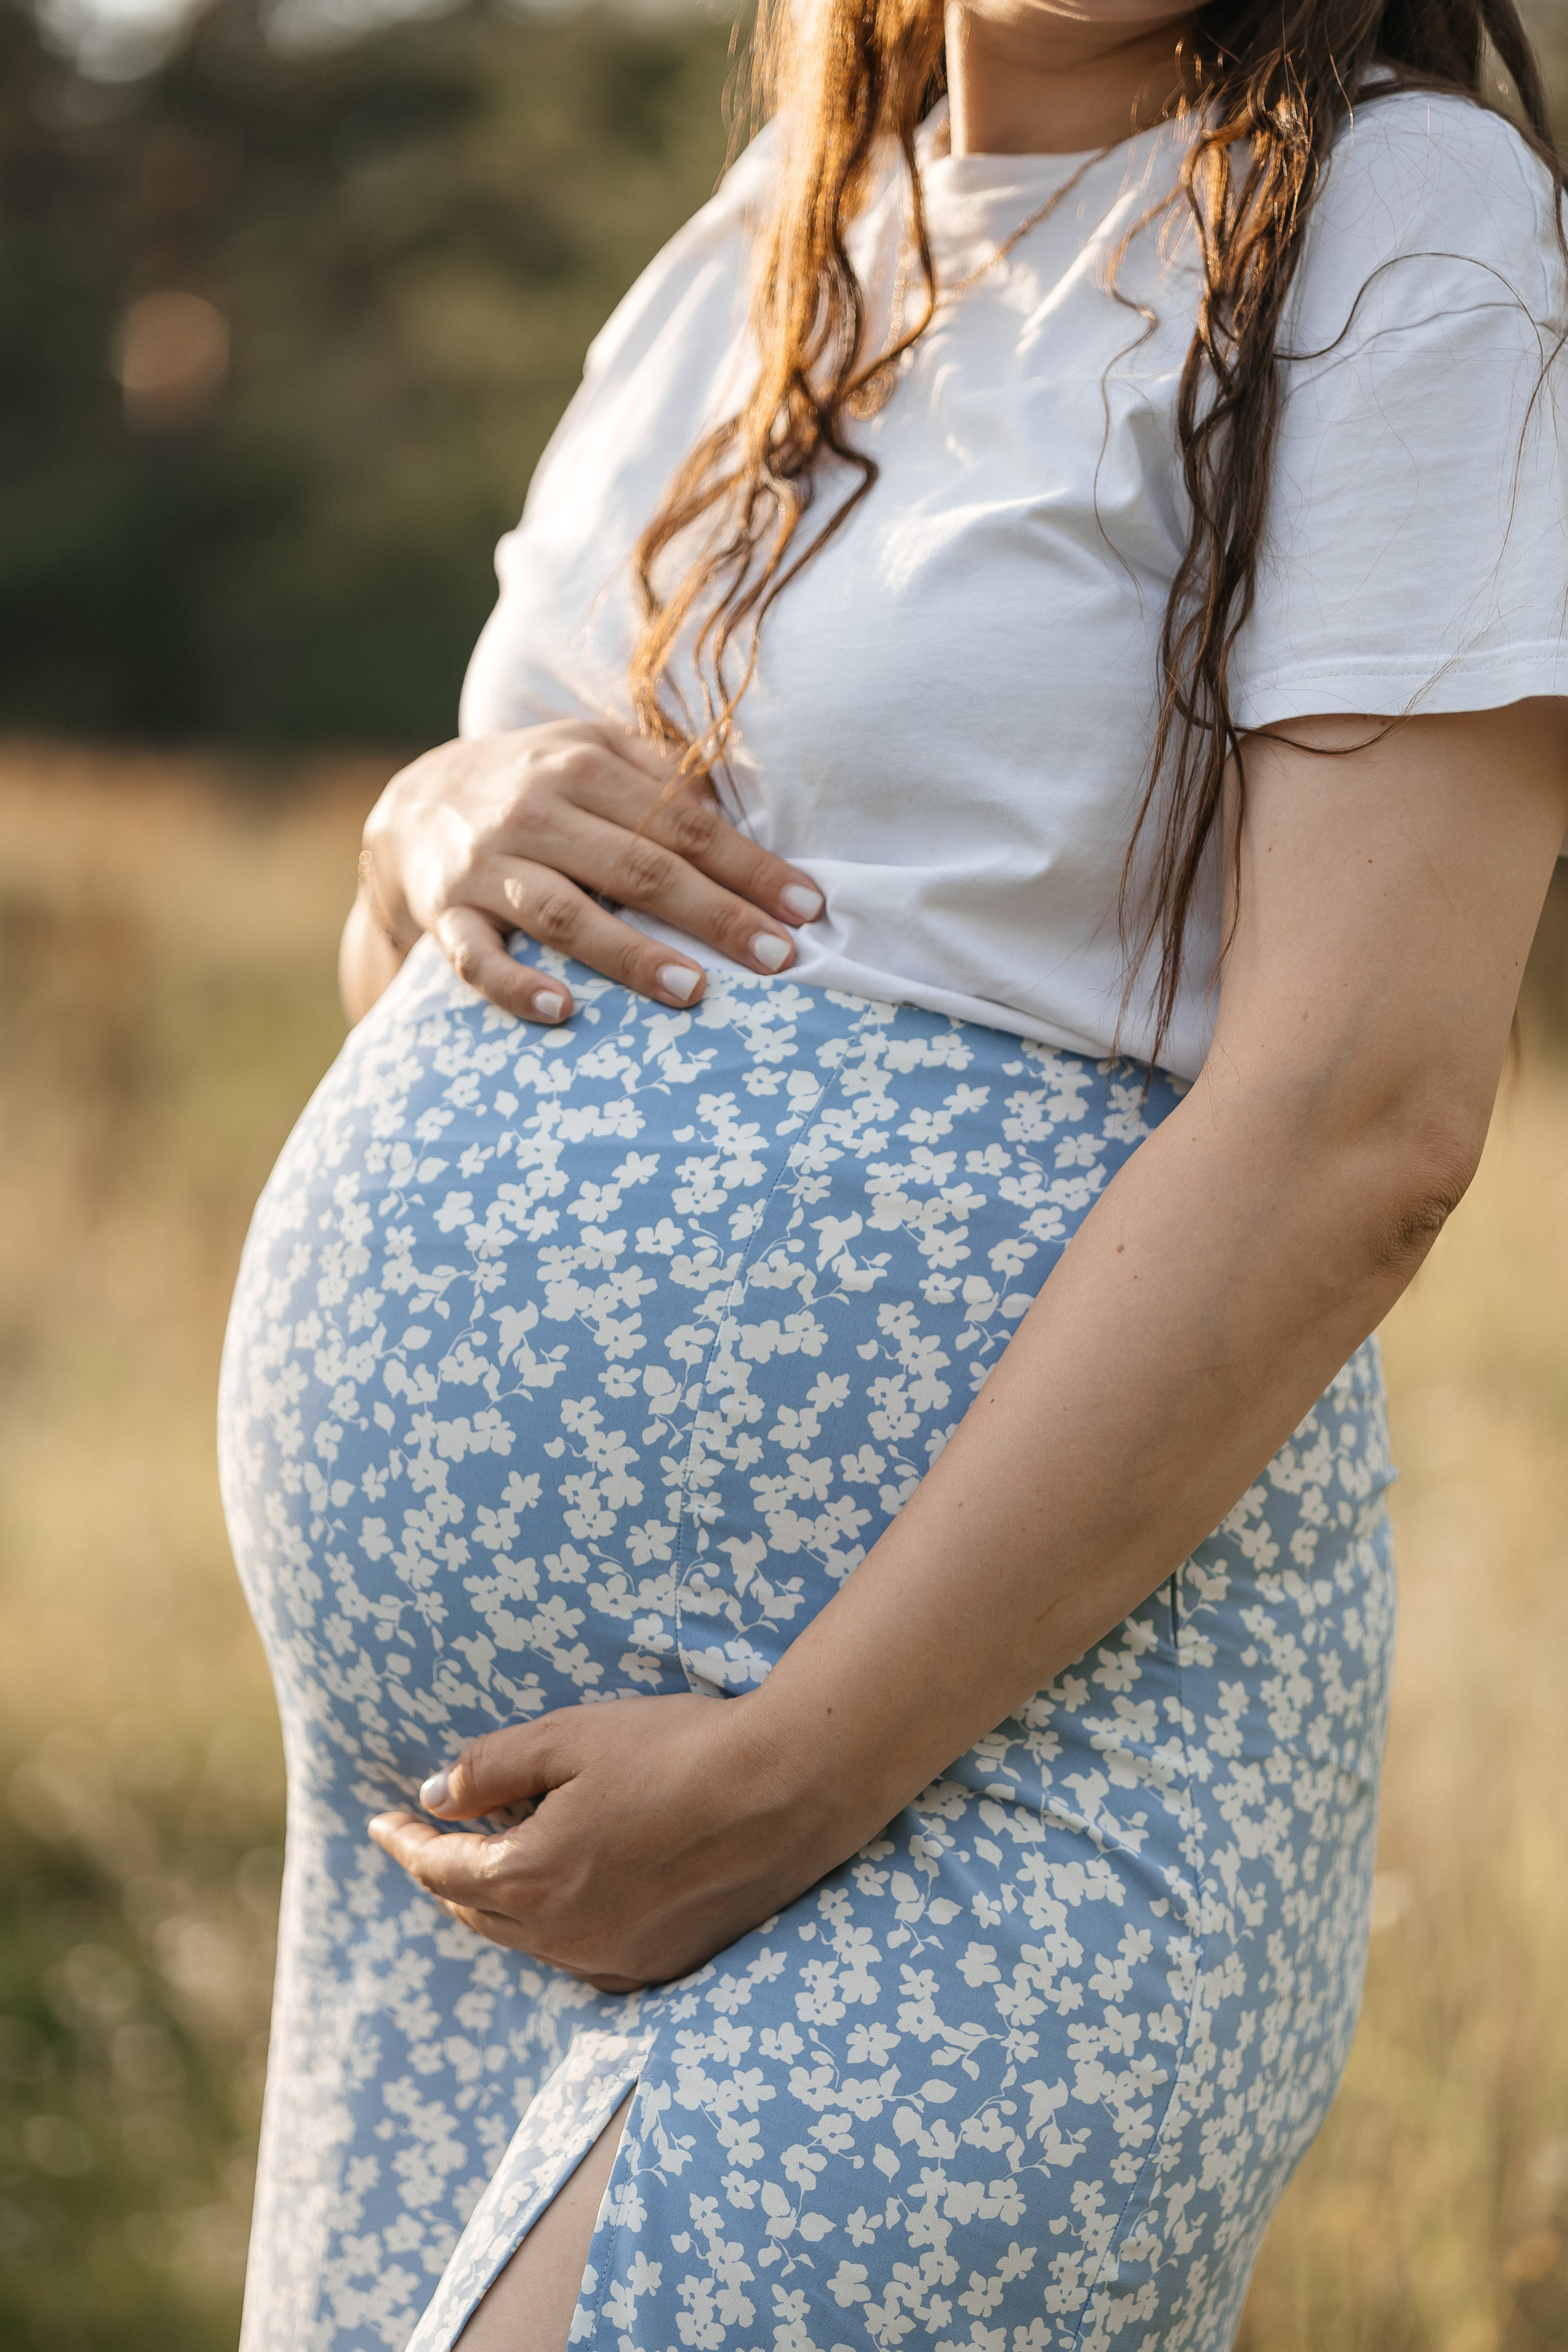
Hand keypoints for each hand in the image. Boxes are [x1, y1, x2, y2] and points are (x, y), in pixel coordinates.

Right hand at [358, 722, 823, 1025]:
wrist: (412, 807)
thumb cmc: (533, 785)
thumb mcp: (590, 751)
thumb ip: (659, 777)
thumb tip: (735, 814)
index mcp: (584, 766)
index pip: (684, 823)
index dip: (749, 866)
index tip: (806, 907)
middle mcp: (536, 811)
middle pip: (638, 866)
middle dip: (715, 914)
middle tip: (779, 959)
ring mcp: (487, 866)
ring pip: (565, 914)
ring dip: (632, 955)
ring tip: (694, 991)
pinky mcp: (445, 914)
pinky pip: (477, 959)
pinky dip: (518, 987)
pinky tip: (565, 1012)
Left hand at [366, 1694, 864, 1989]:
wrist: (789, 1787)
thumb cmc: (677, 1750)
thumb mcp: (569, 1737)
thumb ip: (490, 1767)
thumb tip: (436, 1794)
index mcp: (530, 1880)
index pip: (437, 1869)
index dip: (405, 1840)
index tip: (381, 1819)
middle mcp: (565, 1938)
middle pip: (474, 1912)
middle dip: (444, 1872)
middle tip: (432, 1835)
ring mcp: (615, 1960)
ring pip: (528, 1938)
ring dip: (501, 1899)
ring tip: (498, 1854)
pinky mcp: (662, 1965)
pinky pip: (582, 1953)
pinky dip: (556, 1923)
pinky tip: (570, 1888)